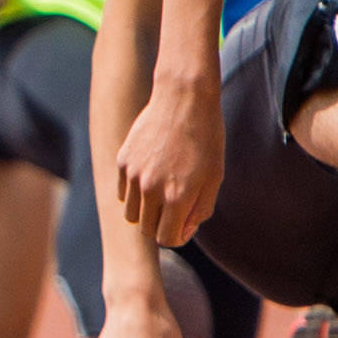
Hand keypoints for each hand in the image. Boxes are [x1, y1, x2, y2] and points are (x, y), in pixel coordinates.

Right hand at [113, 63, 224, 246]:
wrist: (184, 98)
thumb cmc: (206, 137)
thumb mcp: (215, 177)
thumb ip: (200, 209)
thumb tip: (184, 229)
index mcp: (178, 197)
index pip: (168, 239)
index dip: (179, 237)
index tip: (185, 224)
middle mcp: (151, 190)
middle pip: (147, 230)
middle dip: (162, 225)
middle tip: (176, 208)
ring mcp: (133, 175)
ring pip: (130, 214)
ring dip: (146, 211)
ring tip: (161, 193)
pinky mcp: (123, 161)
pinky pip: (122, 192)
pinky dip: (134, 193)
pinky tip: (151, 175)